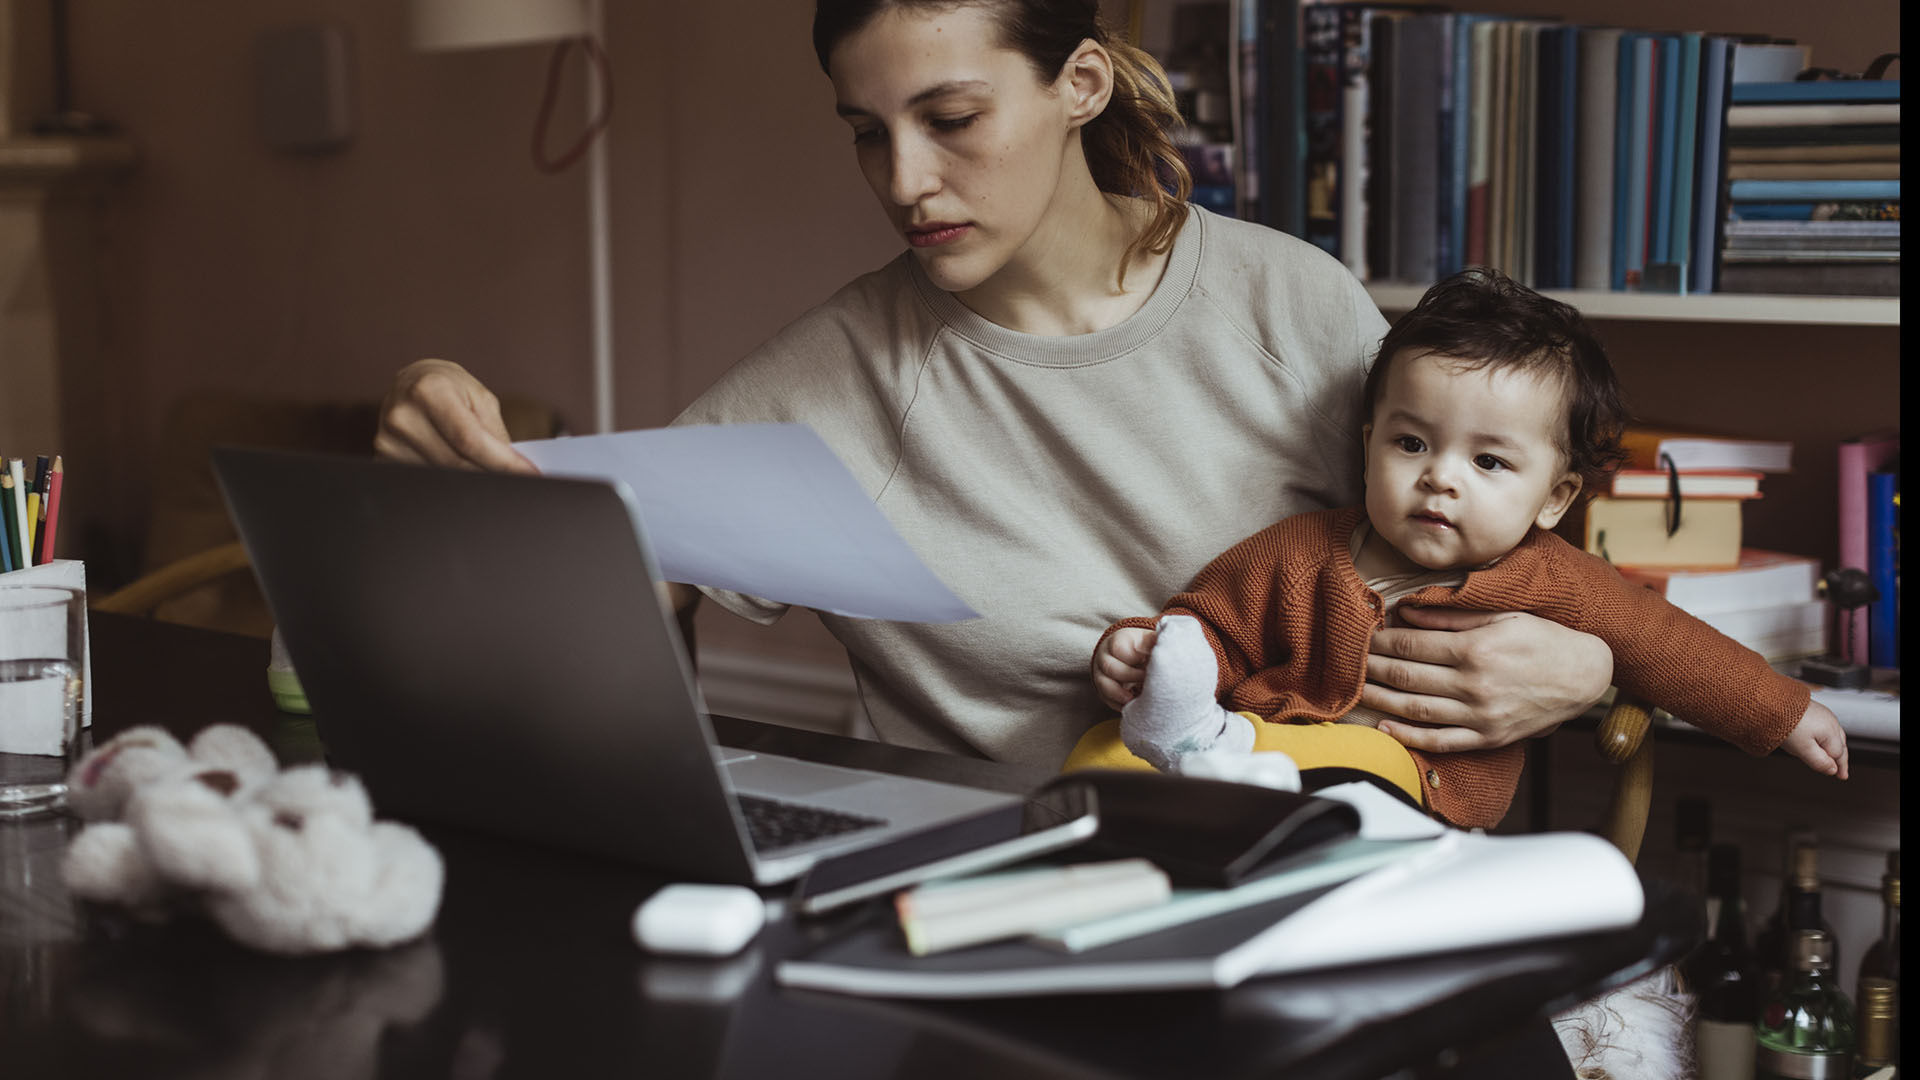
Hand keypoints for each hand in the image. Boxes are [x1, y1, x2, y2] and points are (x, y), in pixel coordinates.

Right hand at [374, 359, 535, 472]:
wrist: (410, 383)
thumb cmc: (450, 387)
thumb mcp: (479, 398)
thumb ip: (493, 432)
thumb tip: (513, 469)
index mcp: (428, 391)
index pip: (470, 440)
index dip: (502, 463)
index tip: (530, 476)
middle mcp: (402, 415)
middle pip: (456, 465)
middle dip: (492, 475)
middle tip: (519, 481)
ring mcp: (387, 440)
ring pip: (443, 477)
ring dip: (471, 479)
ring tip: (485, 468)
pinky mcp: (383, 458)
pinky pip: (426, 480)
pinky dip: (449, 480)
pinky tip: (459, 471)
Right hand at [1092, 627, 1155, 711]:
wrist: (1128, 655)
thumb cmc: (1142, 648)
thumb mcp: (1148, 640)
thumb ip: (1156, 641)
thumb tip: (1168, 643)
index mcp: (1117, 641)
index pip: (1118, 648)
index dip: (1134, 658)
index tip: (1150, 663)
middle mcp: (1105, 657)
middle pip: (1110, 667)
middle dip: (1130, 676)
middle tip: (1148, 681)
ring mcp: (1101, 674)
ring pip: (1104, 685)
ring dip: (1120, 694)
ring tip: (1134, 699)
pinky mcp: (1103, 691)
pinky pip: (1107, 699)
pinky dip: (1119, 705)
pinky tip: (1132, 706)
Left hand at [1362, 607, 1613, 751]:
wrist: (1584, 676)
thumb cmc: (1543, 639)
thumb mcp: (1501, 615)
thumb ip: (1451, 617)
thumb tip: (1406, 612)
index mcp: (1476, 649)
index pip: (1411, 645)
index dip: (1380, 640)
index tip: (1361, 635)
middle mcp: (1474, 685)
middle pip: (1406, 676)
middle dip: (1372, 667)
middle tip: (1348, 660)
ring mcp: (1480, 715)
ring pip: (1415, 710)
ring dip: (1380, 700)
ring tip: (1356, 689)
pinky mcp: (1488, 738)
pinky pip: (1439, 741)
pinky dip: (1408, 737)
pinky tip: (1384, 728)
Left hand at [1780, 701, 1848, 778]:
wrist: (1771, 702)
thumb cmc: (1786, 723)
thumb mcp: (1803, 749)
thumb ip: (1819, 762)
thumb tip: (1833, 770)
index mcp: (1830, 732)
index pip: (1839, 754)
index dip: (1839, 767)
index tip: (1840, 776)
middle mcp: (1830, 721)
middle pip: (1840, 744)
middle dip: (1841, 758)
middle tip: (1841, 771)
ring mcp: (1823, 713)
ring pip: (1834, 734)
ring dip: (1835, 747)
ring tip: (1833, 757)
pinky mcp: (1813, 709)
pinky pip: (1826, 726)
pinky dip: (1827, 737)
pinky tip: (1821, 740)